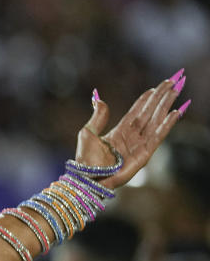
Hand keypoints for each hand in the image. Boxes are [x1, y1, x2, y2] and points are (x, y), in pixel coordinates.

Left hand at [76, 74, 188, 188]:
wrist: (87, 178)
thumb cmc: (85, 160)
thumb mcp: (88, 132)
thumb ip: (98, 117)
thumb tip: (99, 99)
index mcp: (119, 132)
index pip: (136, 112)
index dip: (146, 100)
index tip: (156, 87)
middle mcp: (132, 137)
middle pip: (149, 113)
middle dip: (161, 98)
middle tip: (172, 82)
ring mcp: (139, 146)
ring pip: (156, 121)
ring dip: (166, 106)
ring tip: (176, 91)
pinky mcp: (144, 155)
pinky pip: (157, 137)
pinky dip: (166, 125)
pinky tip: (175, 113)